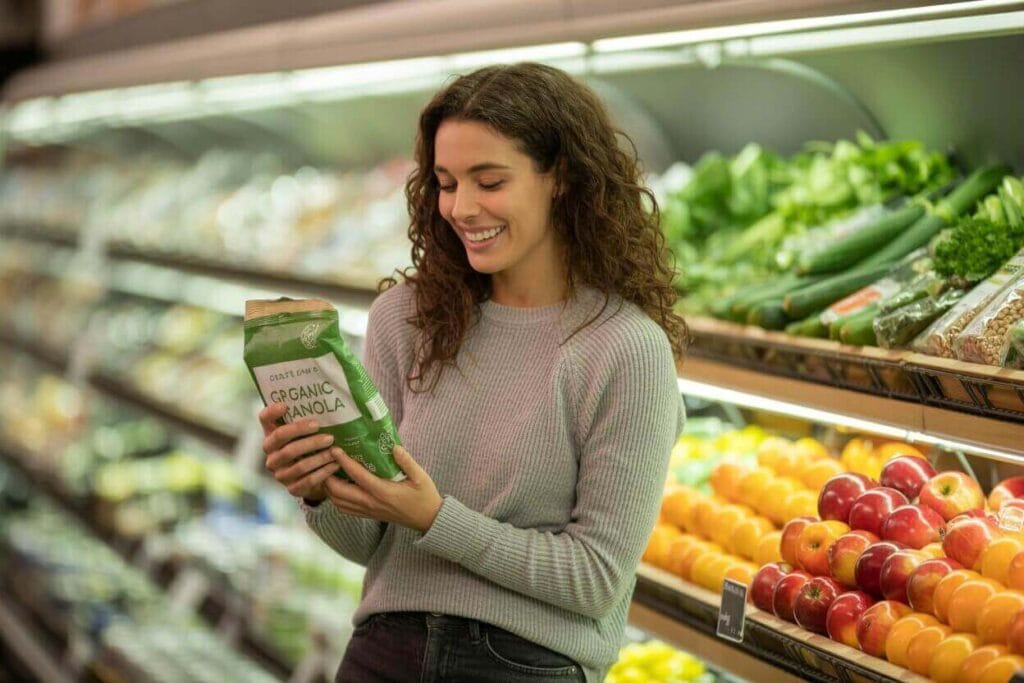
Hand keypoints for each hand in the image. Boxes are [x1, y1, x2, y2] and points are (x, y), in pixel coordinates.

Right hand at [260, 402, 338, 500]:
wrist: (314, 480)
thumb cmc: (310, 450)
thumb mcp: (306, 436)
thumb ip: (308, 423)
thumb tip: (327, 402)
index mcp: (272, 436)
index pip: (264, 419)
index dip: (272, 412)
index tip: (285, 405)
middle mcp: (271, 455)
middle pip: (282, 439)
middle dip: (303, 432)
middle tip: (324, 431)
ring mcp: (280, 473)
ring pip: (297, 462)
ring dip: (318, 455)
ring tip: (334, 450)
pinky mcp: (292, 488)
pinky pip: (308, 480)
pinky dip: (323, 471)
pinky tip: (335, 465)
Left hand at [324, 445, 442, 532]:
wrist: (427, 518)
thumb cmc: (424, 495)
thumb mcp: (421, 476)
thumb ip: (407, 461)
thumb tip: (394, 447)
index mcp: (383, 492)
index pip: (357, 476)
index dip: (344, 462)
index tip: (335, 449)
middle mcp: (371, 502)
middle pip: (339, 491)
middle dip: (328, 475)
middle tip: (327, 459)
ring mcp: (367, 510)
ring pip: (338, 501)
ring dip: (329, 487)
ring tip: (329, 470)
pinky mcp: (367, 515)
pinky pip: (344, 508)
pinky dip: (335, 497)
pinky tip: (337, 485)